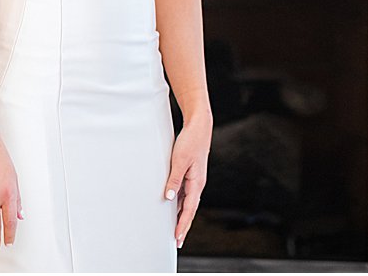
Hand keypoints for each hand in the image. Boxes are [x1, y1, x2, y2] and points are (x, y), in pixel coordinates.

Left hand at [165, 112, 211, 248]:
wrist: (199, 127)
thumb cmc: (190, 142)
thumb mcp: (179, 161)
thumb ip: (174, 180)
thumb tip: (169, 198)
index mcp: (196, 183)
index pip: (189, 210)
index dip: (182, 224)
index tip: (177, 237)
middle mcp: (197, 184)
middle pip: (189, 210)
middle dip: (183, 226)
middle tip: (177, 241)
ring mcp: (194, 180)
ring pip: (187, 203)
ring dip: (181, 216)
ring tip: (174, 229)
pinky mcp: (190, 174)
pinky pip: (185, 194)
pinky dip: (180, 204)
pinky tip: (173, 207)